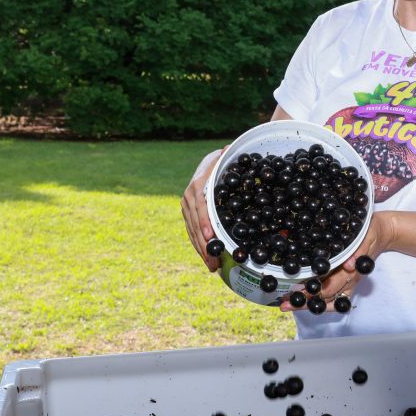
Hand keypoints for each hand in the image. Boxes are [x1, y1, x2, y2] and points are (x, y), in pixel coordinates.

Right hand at [181, 148, 225, 271]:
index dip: (204, 222)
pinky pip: (192, 234)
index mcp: (197, 185)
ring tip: (213, 267)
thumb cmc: (220, 162)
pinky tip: (208, 260)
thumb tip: (228, 148)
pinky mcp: (188, 216)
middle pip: (195, 224)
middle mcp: (188, 198)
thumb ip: (226, 157)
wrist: (207, 164)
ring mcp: (186, 208)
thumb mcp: (223, 159)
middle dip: (204, 244)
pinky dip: (200, 248)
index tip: (210, 237)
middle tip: (214, 261)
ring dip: (202, 251)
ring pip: (192, 232)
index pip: (200, 207)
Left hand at [280, 212, 394, 310]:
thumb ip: (358, 251)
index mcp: (352, 271)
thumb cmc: (370, 232)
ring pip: (328, 301)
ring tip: (288, 305)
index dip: (312, 292)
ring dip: (308, 304)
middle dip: (304, 302)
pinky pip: (334, 299)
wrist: (382, 233)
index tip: (296, 293)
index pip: (330, 287)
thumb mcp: (365, 237)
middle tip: (284, 304)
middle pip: (325, 298)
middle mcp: (349, 281)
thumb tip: (349, 265)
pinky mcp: (347, 283)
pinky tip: (304, 303)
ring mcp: (349, 284)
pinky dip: (320, 303)